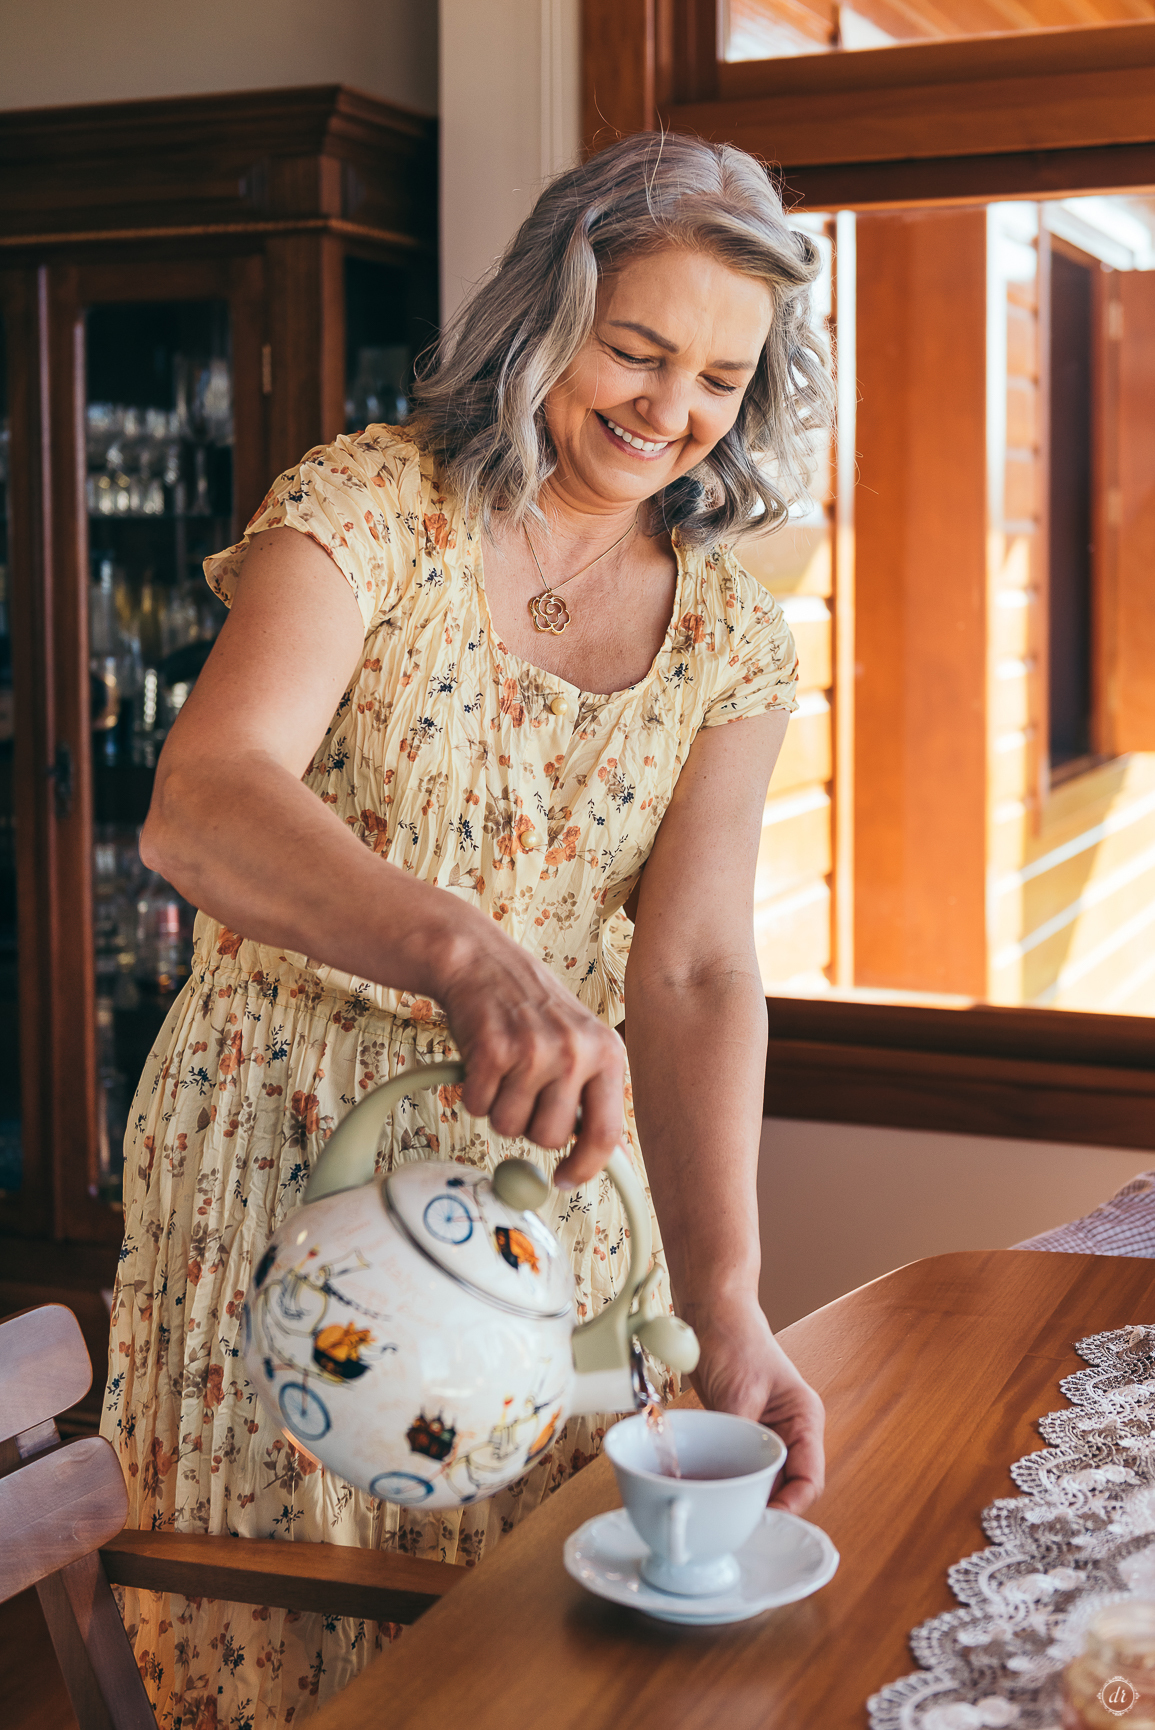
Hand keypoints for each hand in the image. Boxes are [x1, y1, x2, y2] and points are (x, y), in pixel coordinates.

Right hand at [434, 920, 625, 1186]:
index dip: (586, 1167)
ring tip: (504, 1069)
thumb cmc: (531, 1007)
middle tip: (524, 1091)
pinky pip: (477, 1106)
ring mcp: (534, 1051)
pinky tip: (482, 1061)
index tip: (567, 1179)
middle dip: (531, 1125)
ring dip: (499, 1108)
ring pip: (511, 1127)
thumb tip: (595, 1157)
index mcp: (608, 1052)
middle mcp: (575, 1052)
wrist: (482, 962)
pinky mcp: (492, 1052)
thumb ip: (590, 1093)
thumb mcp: (580, 1041)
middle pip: (551, 1138)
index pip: (606, 1133)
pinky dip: (473, 1093)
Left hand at [683, 1290, 824, 1514]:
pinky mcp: (741, 1431)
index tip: (764, 1519)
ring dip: (744, 1493)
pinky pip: (739, 1466)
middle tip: (737, 1519)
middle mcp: (791, 1430)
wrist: (711, 1310)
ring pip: (761, 1479)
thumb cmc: (734, 1338)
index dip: (790, 1505)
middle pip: (786, 1486)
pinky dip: (728, 1478)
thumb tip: (736, 1482)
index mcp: (804, 1419)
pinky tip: (710, 1486)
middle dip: (764, 1505)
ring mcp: (765, 1432)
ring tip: (722, 1506)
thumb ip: (741, 1438)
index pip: (809, 1479)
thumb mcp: (740, 1393)